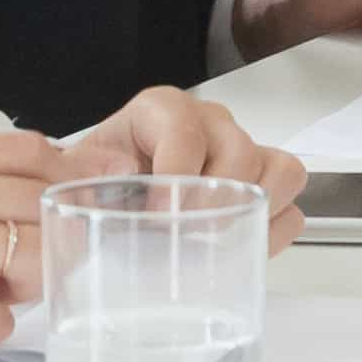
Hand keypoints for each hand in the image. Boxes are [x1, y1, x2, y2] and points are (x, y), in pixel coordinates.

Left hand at [53, 84, 313, 237]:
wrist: (102, 205)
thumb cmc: (91, 189)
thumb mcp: (71, 178)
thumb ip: (68, 173)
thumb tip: (84, 176)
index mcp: (161, 111)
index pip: (184, 131)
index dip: (174, 179)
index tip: (154, 219)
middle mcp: (210, 123)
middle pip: (240, 150)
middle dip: (214, 202)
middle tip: (184, 238)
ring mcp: (242, 152)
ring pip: (281, 170)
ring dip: (252, 213)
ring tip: (213, 244)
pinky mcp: (261, 186)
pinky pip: (292, 204)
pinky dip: (272, 232)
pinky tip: (236, 251)